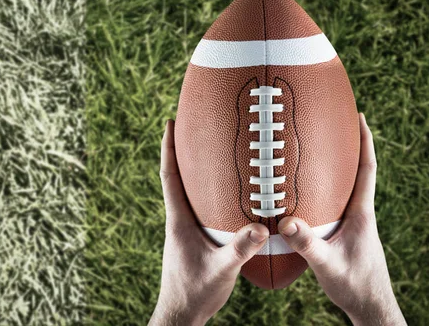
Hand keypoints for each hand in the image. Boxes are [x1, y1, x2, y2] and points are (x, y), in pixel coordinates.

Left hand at [149, 120, 268, 325]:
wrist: (181, 314)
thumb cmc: (195, 293)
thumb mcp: (221, 270)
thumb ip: (239, 249)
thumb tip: (260, 227)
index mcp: (178, 220)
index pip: (169, 176)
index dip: (168, 148)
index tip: (169, 123)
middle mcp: (178, 220)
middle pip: (176, 177)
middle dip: (181, 150)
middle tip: (192, 127)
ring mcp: (184, 229)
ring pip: (187, 192)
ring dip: (193, 170)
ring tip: (209, 152)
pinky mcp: (192, 239)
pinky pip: (198, 207)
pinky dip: (206, 193)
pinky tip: (225, 195)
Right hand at [278, 113, 405, 325]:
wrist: (371, 307)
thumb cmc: (355, 287)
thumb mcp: (328, 266)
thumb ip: (308, 244)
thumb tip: (286, 221)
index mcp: (361, 213)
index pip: (367, 169)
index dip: (365, 141)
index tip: (360, 117)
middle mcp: (360, 213)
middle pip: (356, 171)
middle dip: (347, 146)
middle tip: (332, 124)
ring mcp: (354, 223)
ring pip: (345, 187)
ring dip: (336, 167)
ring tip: (315, 150)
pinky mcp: (346, 233)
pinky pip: (335, 204)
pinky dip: (324, 191)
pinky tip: (306, 194)